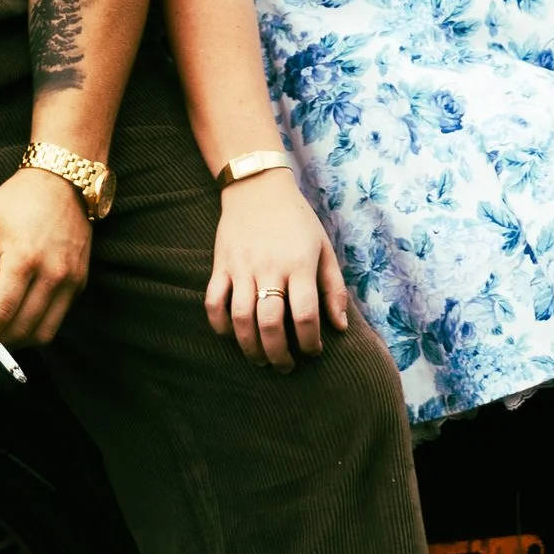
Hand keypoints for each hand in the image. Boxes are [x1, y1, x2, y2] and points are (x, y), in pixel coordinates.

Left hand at [0, 162, 92, 355]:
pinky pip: (59, 318)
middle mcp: (51, 273)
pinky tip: (20, 318)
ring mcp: (70, 279)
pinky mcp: (80, 281)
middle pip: (22, 328)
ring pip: (45, 332)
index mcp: (22, 258)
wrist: (66, 179)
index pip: (0, 312)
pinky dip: (38, 327)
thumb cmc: (21, 198)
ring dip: (19, 341)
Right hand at [203, 166, 353, 368]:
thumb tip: (340, 327)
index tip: (313, 352)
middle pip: (270, 323)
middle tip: (285, 367)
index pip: (305, 316)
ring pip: (240, 318)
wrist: (258, 187)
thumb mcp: (324, 248)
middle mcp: (269, 267)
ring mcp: (241, 266)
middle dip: (278, 354)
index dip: (310, 343)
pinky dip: (218, 324)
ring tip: (260, 360)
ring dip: (250, 347)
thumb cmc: (297, 220)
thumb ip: (334, 288)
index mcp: (299, 264)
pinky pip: (213, 301)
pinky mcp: (220, 264)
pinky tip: (231, 335)